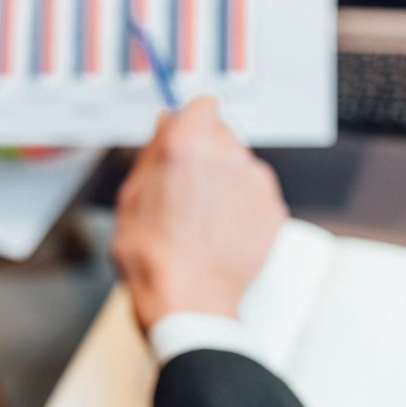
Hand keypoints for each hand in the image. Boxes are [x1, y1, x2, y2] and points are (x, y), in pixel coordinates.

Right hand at [112, 97, 288, 333]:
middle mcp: (227, 155)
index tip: (184, 134)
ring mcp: (255, 182)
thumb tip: (166, 123)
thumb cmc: (152, 256)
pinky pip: (254, 193)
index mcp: (187, 145)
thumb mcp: (131, 196)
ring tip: (200, 217)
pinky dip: (241, 205)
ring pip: (239, 164)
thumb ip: (153, 152)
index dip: (192, 120)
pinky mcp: (273, 208)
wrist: (190, 302)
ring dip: (224, 180)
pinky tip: (219, 231)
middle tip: (185, 187)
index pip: (204, 104)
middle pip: (223, 133)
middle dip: (206, 151)